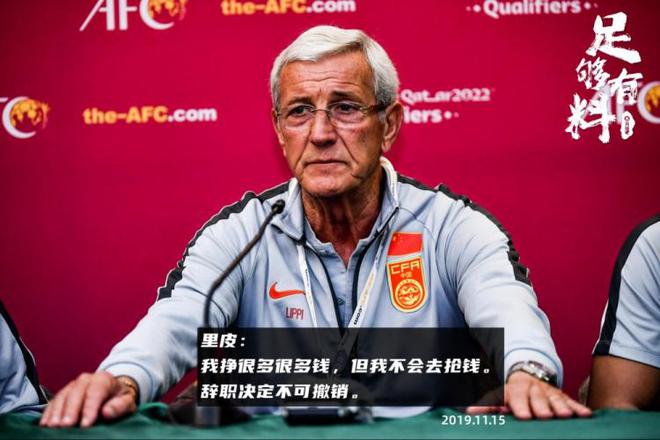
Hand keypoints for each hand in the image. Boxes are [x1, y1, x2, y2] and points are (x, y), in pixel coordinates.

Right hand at [40, 372, 137, 427]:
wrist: (113, 391)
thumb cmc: (120, 398)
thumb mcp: (127, 401)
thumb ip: (120, 406)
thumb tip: (107, 412)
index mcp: (104, 379)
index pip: (96, 392)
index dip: (90, 408)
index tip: (86, 424)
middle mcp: (86, 379)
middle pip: (76, 393)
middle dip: (71, 410)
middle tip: (66, 426)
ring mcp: (73, 385)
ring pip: (63, 396)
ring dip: (57, 412)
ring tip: (53, 426)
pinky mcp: (63, 393)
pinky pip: (54, 401)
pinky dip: (49, 412)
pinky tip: (45, 423)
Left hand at [466, 371, 591, 419]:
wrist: (530, 375)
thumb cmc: (513, 392)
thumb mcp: (499, 395)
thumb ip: (487, 404)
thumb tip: (470, 412)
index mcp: (516, 388)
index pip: (516, 395)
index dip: (519, 405)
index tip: (521, 415)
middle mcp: (533, 389)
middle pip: (537, 398)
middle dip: (540, 406)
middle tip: (544, 415)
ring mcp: (548, 392)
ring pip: (555, 399)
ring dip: (560, 407)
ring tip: (565, 415)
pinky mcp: (562, 396)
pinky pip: (571, 402)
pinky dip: (578, 408)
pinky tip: (586, 414)